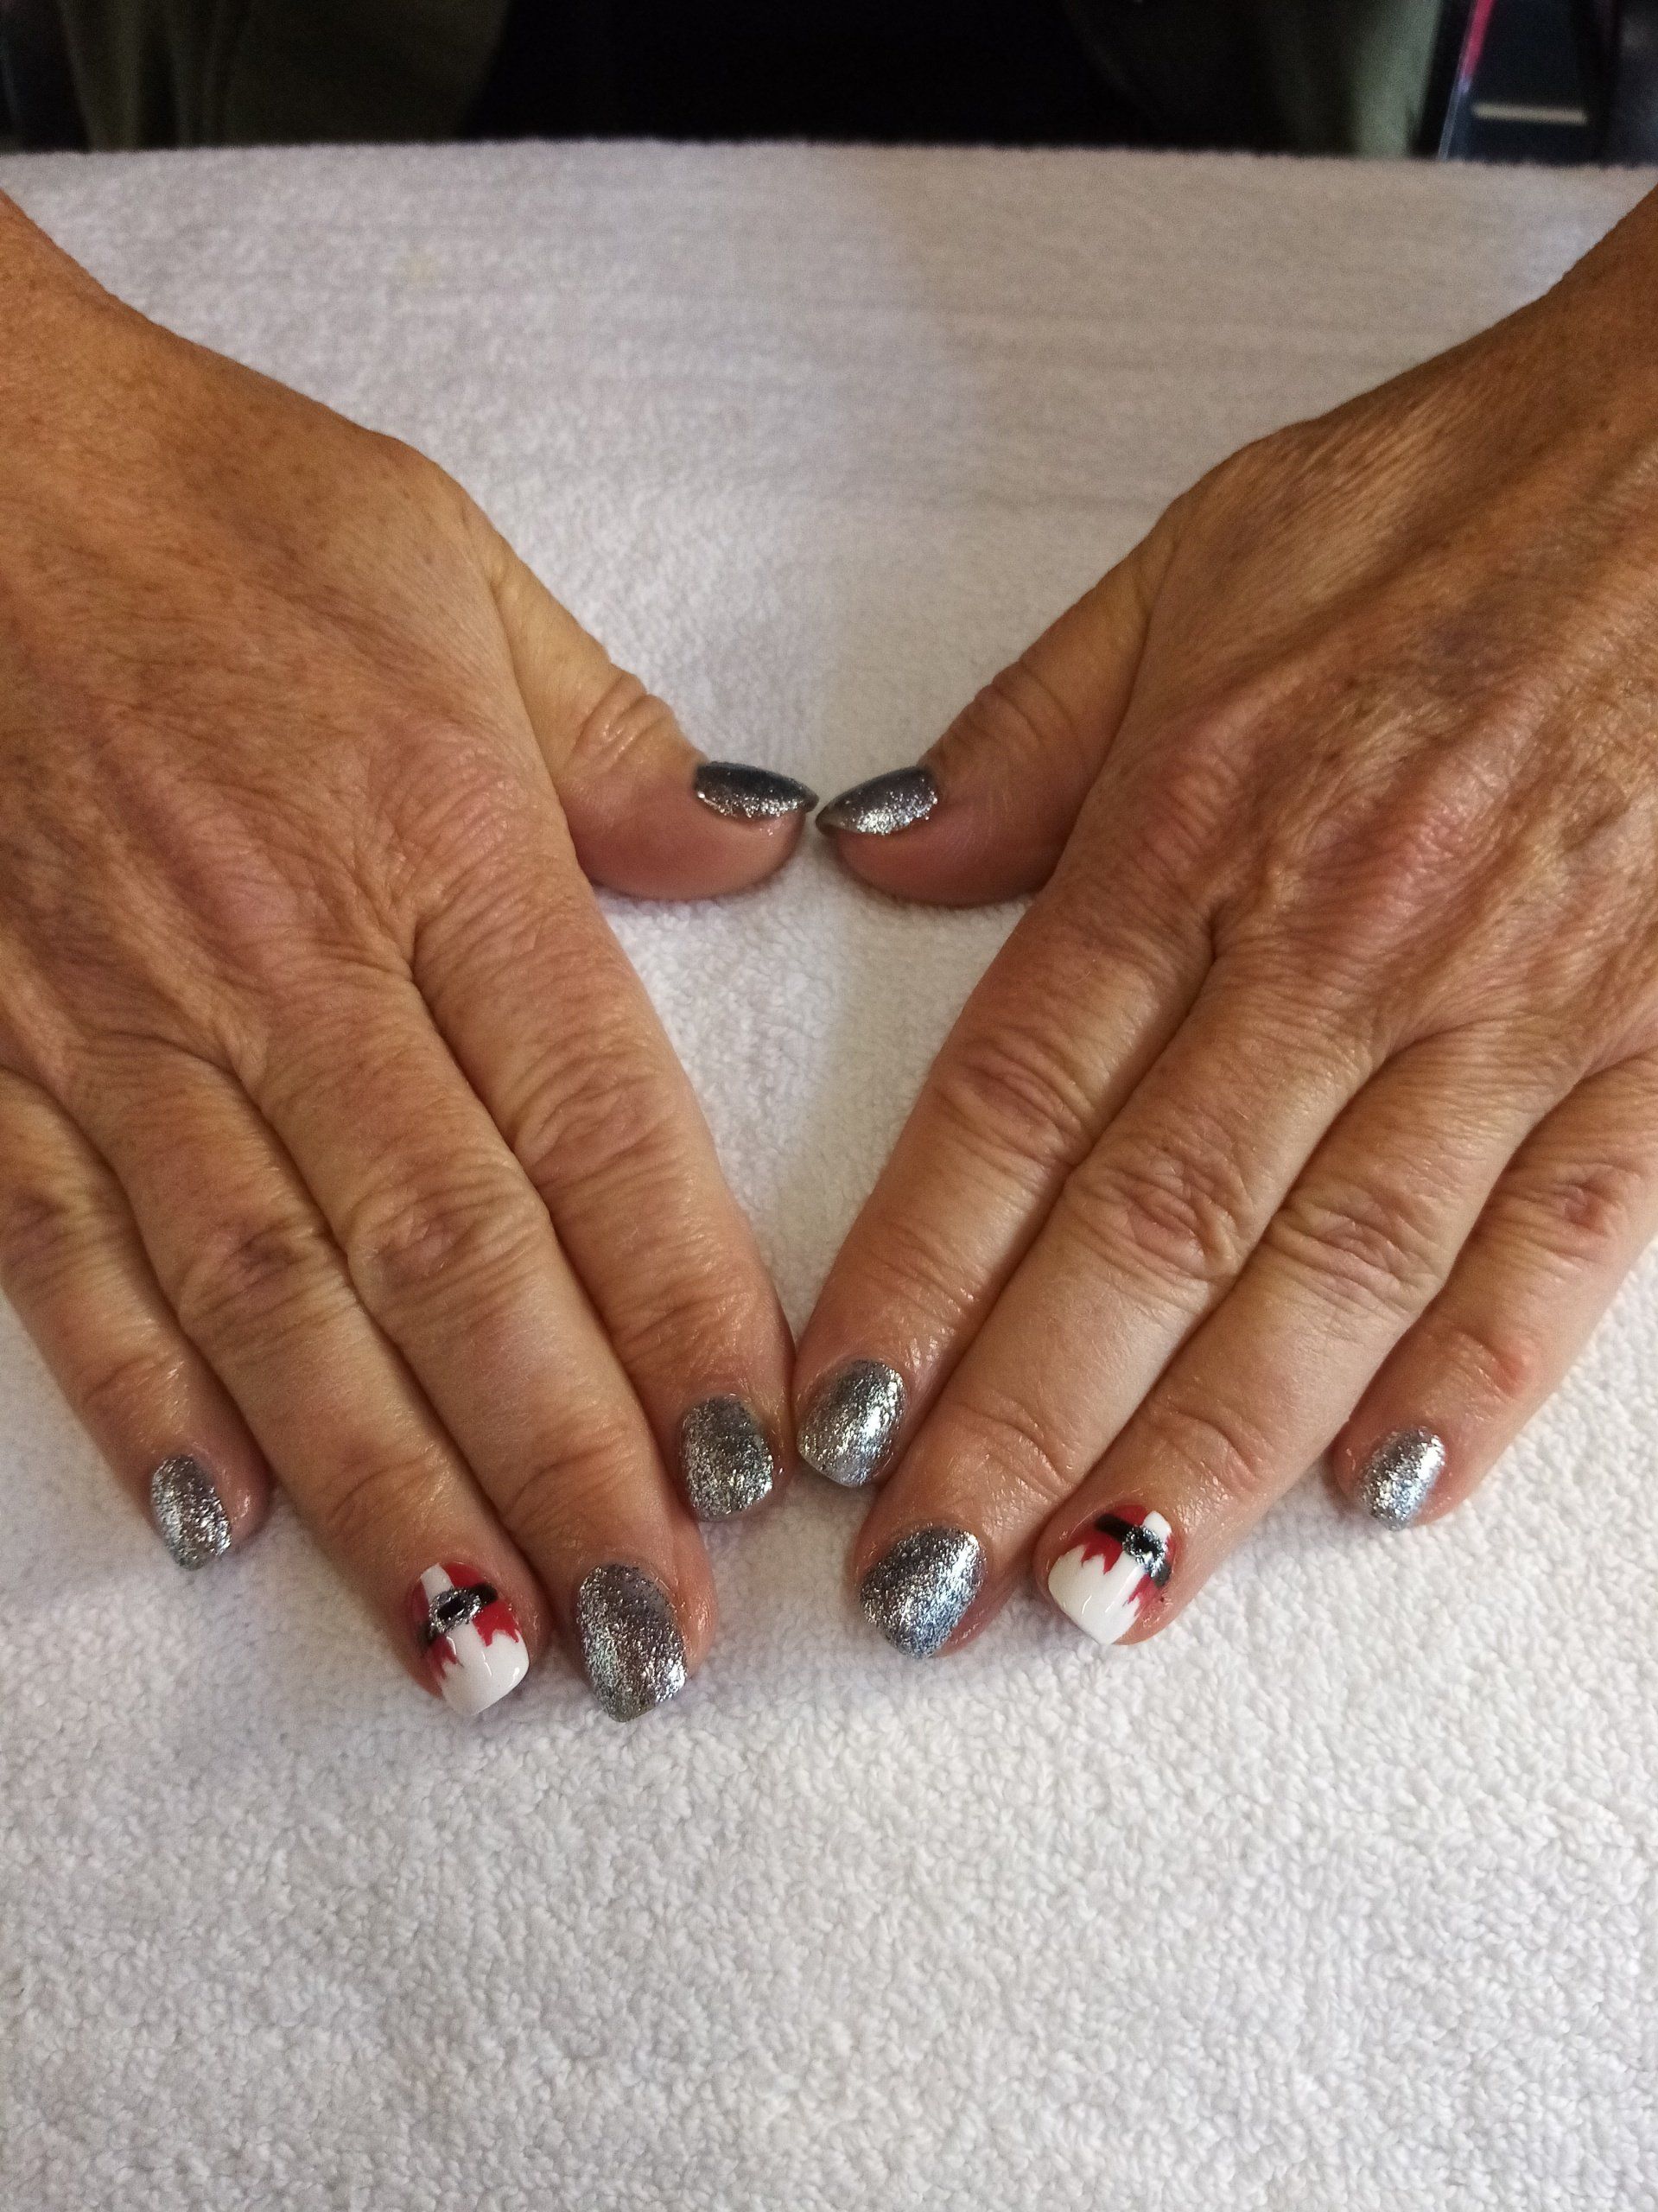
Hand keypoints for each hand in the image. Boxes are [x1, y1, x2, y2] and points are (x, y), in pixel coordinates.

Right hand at [0, 194, 812, 1717]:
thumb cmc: (210, 503)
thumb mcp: (456, 572)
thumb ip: (613, 744)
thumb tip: (758, 843)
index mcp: (441, 848)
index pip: (596, 1129)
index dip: (684, 1311)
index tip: (755, 1460)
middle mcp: (290, 969)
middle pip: (456, 1263)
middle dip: (564, 1468)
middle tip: (656, 1640)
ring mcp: (124, 1029)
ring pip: (275, 1303)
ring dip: (384, 1491)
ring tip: (485, 1653)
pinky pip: (70, 1256)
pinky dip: (143, 1401)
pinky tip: (224, 1532)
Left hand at [802, 187, 1657, 1658]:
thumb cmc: (1464, 491)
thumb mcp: (1204, 558)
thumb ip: (1034, 734)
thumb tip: (878, 853)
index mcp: (1199, 824)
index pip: (1012, 1103)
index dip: (911, 1279)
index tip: (833, 1418)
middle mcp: (1338, 939)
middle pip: (1148, 1229)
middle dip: (1019, 1423)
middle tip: (918, 1583)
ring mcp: (1510, 1003)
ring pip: (1336, 1271)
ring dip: (1210, 1448)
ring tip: (1100, 1592)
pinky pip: (1568, 1237)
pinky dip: (1484, 1369)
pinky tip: (1387, 1490)